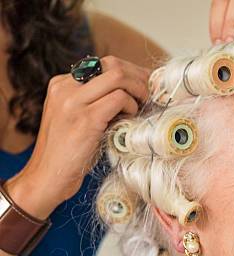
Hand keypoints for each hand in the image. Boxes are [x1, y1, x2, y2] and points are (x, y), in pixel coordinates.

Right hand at [5, 56, 148, 218]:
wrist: (47, 177)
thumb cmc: (69, 155)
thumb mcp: (80, 120)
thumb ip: (97, 104)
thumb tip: (131, 95)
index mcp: (61, 85)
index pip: (102, 64)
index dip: (128, 73)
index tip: (143, 86)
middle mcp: (65, 87)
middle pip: (111, 64)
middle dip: (137, 76)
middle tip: (149, 93)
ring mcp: (73, 101)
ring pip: (117, 76)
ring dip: (138, 89)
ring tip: (142, 105)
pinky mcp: (85, 118)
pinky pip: (119, 98)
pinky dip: (131, 106)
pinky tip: (130, 119)